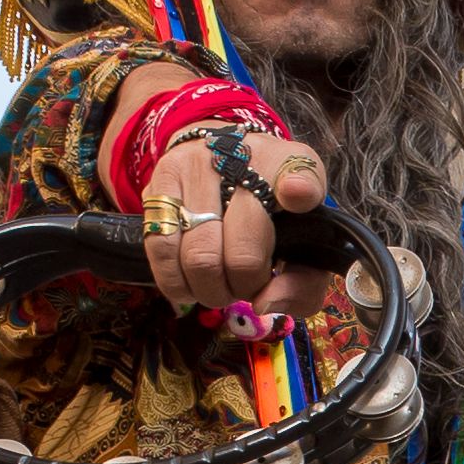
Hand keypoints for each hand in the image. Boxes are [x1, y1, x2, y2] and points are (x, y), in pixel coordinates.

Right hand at [146, 126, 334, 341]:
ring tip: (218, 284)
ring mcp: (197, 167)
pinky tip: (189, 281)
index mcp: (290, 166)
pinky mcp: (160, 181)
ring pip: (198, 258)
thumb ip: (303, 281)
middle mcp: (243, 160)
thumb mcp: (302, 238)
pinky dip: (176, 282)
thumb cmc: (270, 209)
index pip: (301, 176)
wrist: (223, 159)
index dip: (299, 190)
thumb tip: (264, 304)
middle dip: (243, 288)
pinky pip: (161, 250)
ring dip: (208, 289)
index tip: (297, 199)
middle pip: (243, 255)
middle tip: (245, 285)